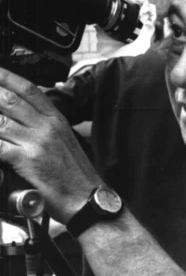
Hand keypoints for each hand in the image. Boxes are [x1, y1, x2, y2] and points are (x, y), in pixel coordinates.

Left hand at [0, 67, 102, 222]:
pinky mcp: (28, 160)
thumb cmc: (76, 174)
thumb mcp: (65, 141)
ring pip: (1, 120)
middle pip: (11, 100)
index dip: (9, 78)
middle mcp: (47, 126)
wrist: (87, 197)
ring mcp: (37, 142)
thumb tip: (25, 119)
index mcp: (57, 120)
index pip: (30, 90)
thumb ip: (46, 127)